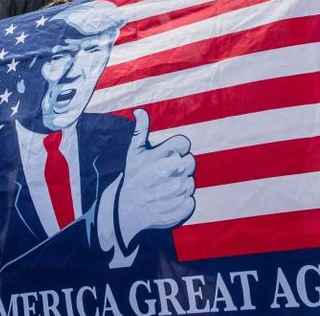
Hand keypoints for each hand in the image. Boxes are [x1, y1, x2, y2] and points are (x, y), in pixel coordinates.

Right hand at [117, 109, 195, 246]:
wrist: (127, 209)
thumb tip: (139, 110)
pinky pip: (191, 199)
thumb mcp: (134, 152)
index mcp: (161, 155)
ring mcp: (177, 190)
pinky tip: (169, 200)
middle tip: (167, 173)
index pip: (185, 143)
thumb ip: (140, 130)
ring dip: (181, 184)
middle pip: (191, 161)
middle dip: (181, 166)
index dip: (178, 149)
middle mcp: (170, 171)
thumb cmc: (133, 176)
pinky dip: (183, 201)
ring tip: (165, 188)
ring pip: (191, 181)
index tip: (167, 156)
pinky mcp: (182, 207)